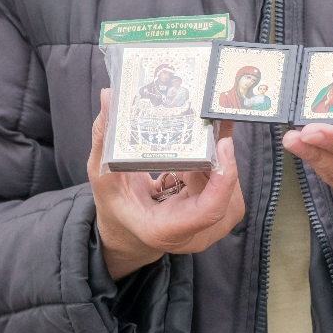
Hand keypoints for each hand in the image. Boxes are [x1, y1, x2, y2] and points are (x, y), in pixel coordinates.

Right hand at [88, 89, 244, 279]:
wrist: (128, 229)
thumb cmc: (116, 205)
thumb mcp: (103, 174)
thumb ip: (105, 139)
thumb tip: (108, 96)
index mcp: (164, 229)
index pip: (209, 210)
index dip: (224, 178)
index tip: (224, 143)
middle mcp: (192, 236)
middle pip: (224, 196)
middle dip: (220, 158)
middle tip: (211, 124)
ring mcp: (209, 231)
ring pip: (230, 190)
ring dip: (218, 162)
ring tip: (204, 137)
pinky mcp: (218, 218)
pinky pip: (229, 189)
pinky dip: (219, 166)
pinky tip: (204, 152)